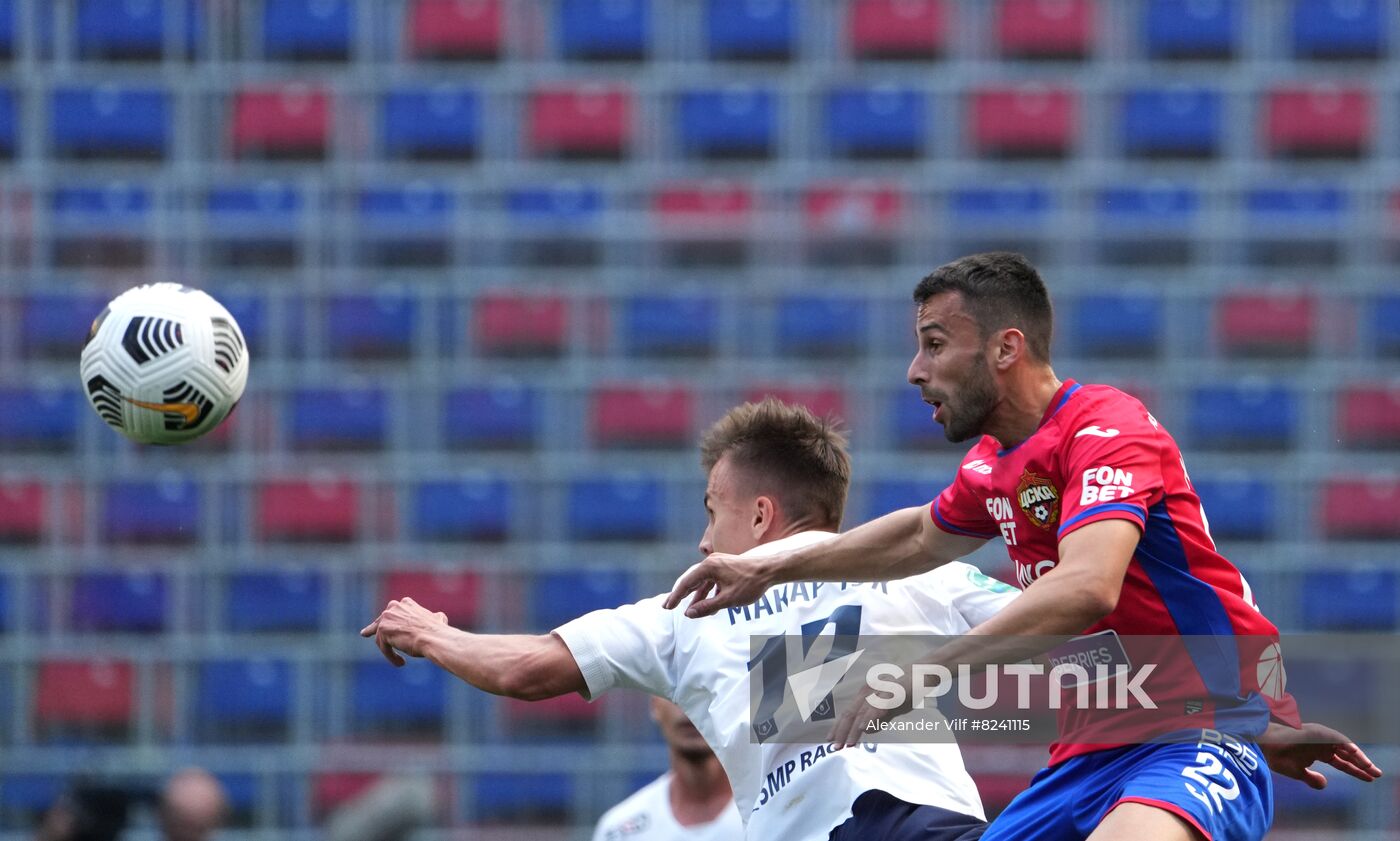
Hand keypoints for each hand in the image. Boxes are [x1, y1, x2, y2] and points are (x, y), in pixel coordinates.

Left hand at [360, 597, 449, 666]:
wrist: (434, 638)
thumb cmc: (437, 631)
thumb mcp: (437, 618)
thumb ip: (430, 617)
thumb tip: (438, 618)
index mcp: (406, 603)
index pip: (392, 612)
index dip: (389, 621)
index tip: (381, 625)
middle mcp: (393, 607)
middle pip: (381, 622)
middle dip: (373, 628)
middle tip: (365, 633)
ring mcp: (386, 618)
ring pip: (382, 638)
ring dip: (389, 650)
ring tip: (400, 661)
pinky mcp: (382, 630)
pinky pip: (384, 646)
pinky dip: (391, 656)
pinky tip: (400, 663)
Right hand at [662, 552, 783, 616]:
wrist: (770, 570)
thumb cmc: (751, 584)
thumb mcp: (728, 599)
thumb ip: (707, 606)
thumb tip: (688, 613)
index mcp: (709, 567)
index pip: (687, 583)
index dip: (675, 596)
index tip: (667, 607)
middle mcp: (711, 562)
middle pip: (691, 580)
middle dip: (681, 595)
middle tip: (668, 606)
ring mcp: (718, 564)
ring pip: (702, 582)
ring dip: (695, 596)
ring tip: (688, 610)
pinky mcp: (725, 567)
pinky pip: (712, 581)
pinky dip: (708, 593)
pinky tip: (707, 605)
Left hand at [828, 674, 915, 747]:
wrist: (923, 672)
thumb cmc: (906, 689)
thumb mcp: (890, 707)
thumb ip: (879, 718)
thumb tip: (867, 731)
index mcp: (866, 693)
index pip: (848, 712)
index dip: (838, 727)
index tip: (830, 741)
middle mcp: (869, 690)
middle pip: (850, 712)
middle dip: (842, 731)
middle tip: (835, 747)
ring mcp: (879, 690)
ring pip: (862, 711)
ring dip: (854, 729)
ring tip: (848, 742)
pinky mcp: (891, 691)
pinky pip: (878, 705)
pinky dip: (870, 717)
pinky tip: (864, 727)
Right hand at [1261, 721, 1382, 789]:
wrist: (1262, 746)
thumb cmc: (1275, 756)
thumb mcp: (1297, 772)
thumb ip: (1311, 778)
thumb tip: (1325, 784)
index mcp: (1316, 752)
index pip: (1340, 761)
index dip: (1354, 770)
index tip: (1368, 778)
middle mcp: (1321, 744)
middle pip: (1346, 755)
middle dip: (1361, 765)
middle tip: (1376, 774)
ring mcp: (1320, 737)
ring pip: (1345, 747)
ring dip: (1359, 757)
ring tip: (1371, 769)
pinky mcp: (1318, 732)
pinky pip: (1338, 740)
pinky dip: (1350, 748)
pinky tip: (1360, 757)